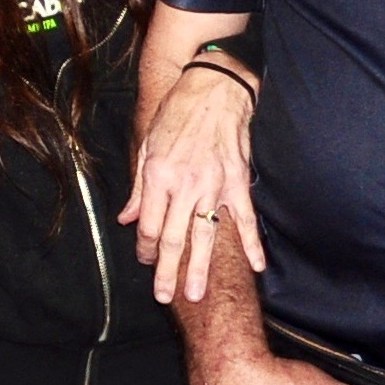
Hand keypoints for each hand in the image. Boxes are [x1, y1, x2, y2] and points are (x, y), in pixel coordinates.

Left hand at [124, 58, 263, 301]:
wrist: (214, 88)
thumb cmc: (176, 114)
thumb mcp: (147, 146)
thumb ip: (138, 188)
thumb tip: (126, 219)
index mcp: (158, 176)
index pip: (149, 224)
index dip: (145, 248)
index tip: (146, 262)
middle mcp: (185, 184)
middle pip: (174, 238)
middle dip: (167, 271)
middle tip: (165, 296)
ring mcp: (215, 185)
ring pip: (206, 234)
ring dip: (200, 267)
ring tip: (197, 294)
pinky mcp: (238, 181)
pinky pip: (245, 218)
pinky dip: (252, 243)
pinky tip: (257, 266)